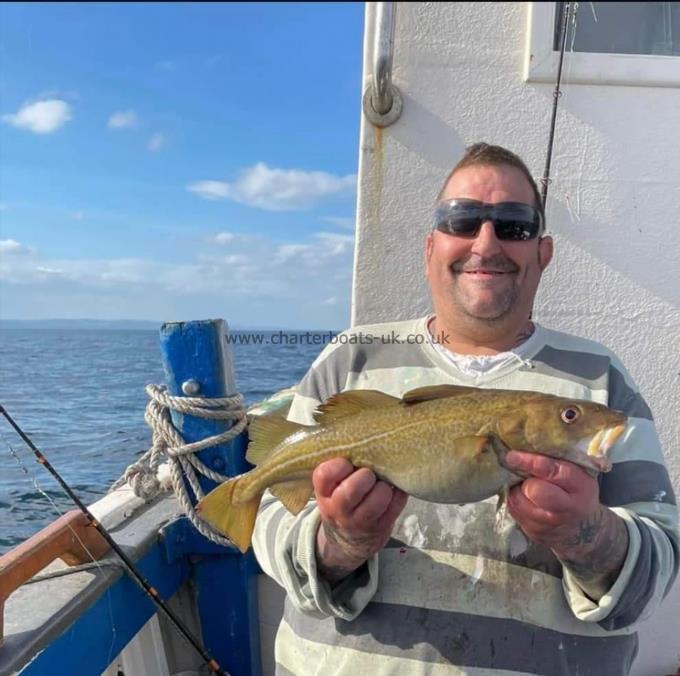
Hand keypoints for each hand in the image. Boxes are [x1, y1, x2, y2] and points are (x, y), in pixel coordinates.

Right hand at [313, 458, 407, 582]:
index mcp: (324, 493)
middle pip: (352, 488)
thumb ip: (338, 468)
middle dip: (366, 475)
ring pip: (379, 498)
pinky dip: (399, 492)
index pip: (325, 475)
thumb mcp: (330, 488)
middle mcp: (339, 509)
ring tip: (382, 484)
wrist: (348, 540)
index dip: (339, 465)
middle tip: (369, 473)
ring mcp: (361, 521)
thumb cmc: (341, 500)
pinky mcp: (382, 527)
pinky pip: (397, 504)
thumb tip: (361, 439)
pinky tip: (394, 490)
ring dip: (384, 486)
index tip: (347, 463)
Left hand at [505, 449, 627, 599]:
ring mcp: (553, 525)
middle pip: (535, 491)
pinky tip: (522, 498)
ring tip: (522, 486)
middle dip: (525, 482)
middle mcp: (570, 508)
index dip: (531, 463)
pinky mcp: (538, 535)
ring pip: (520, 503)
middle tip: (522, 476)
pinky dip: (514, 503)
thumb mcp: (576, 471)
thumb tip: (524, 441)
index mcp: (581, 486)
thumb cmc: (573, 488)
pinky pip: (515, 514)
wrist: (582, 525)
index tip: (512, 456)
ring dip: (516, 492)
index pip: (553, 471)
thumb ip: (556, 458)